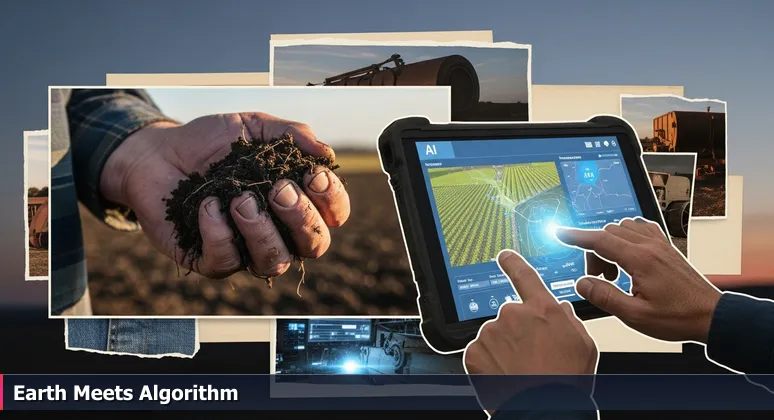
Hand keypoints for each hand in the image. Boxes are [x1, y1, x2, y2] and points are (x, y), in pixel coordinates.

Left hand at [100, 113, 350, 277]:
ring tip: (240, 200)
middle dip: (302, 218)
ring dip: (263, 231)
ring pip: (274, 261)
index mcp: (296, 201)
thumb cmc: (211, 142)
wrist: (158, 152)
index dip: (332, 201)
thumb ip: (292, 134)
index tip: (313, 176)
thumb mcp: (254, 127)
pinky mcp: (209, 259)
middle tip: (278, 189)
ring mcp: (245, 249)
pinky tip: (209, 205)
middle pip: (313, 245)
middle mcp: (278, 231)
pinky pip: (226, 262)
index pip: (333, 215)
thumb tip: (326, 154)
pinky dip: (220, 234)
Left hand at [464, 251, 597, 411]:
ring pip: (495, 336)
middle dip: (517, 333)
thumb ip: (568, 320)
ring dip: (503, 349)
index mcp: (542, 309)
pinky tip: (505, 376)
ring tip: (520, 371)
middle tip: (532, 358)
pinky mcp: (474, 351)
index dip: (512, 262)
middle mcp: (513, 314)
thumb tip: (559, 310)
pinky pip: (480, 353)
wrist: (544, 409)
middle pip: (511, 316)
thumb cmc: (566, 381)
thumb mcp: (583, 345)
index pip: (524, 275)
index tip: (504, 256)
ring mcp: (491, 332)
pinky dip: (489, 364)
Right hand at [556, 217, 721, 342]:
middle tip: (599, 279)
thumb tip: (582, 283)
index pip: (599, 240)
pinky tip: (627, 256)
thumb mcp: (635, 316)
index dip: (576, 236)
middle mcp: (650, 246)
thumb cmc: (677, 318)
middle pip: (608, 234)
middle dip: (594, 252)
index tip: (559, 233)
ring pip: (623, 228)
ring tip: (614, 273)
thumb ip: (604, 297)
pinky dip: (626, 237)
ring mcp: (660, 244)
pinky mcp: (666, 248)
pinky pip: (640, 229)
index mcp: (640, 260)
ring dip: (610, 245)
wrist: (711, 316)